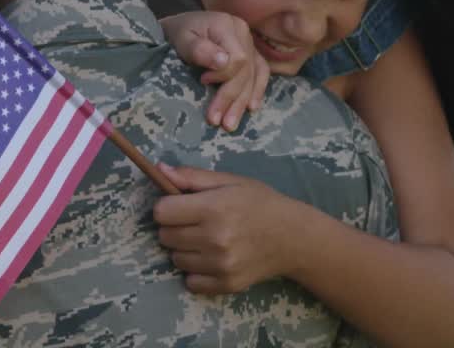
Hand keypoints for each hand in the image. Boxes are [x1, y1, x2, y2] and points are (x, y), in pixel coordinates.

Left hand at [151, 163, 300, 293]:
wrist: (295, 237)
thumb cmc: (260, 203)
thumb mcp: (229, 181)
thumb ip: (192, 176)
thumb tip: (158, 169)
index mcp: (213, 208)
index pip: (161, 213)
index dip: (167, 207)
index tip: (180, 205)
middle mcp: (215, 239)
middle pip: (165, 236)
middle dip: (174, 227)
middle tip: (195, 222)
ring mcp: (221, 265)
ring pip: (175, 259)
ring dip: (185, 249)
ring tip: (206, 239)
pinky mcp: (227, 284)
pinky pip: (191, 282)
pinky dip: (196, 272)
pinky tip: (212, 258)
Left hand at [159, 11, 269, 129]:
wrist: (179, 28)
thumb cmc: (177, 34)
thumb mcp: (181, 38)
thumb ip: (199, 49)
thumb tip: (223, 63)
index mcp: (227, 25)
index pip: (238, 59)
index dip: (223, 76)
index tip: (203, 81)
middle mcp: (243, 33)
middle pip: (246, 71)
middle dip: (230, 98)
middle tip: (215, 120)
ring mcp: (249, 43)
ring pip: (254, 76)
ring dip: (242, 102)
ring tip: (229, 124)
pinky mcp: (250, 53)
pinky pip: (261, 72)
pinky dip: (257, 90)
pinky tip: (251, 108)